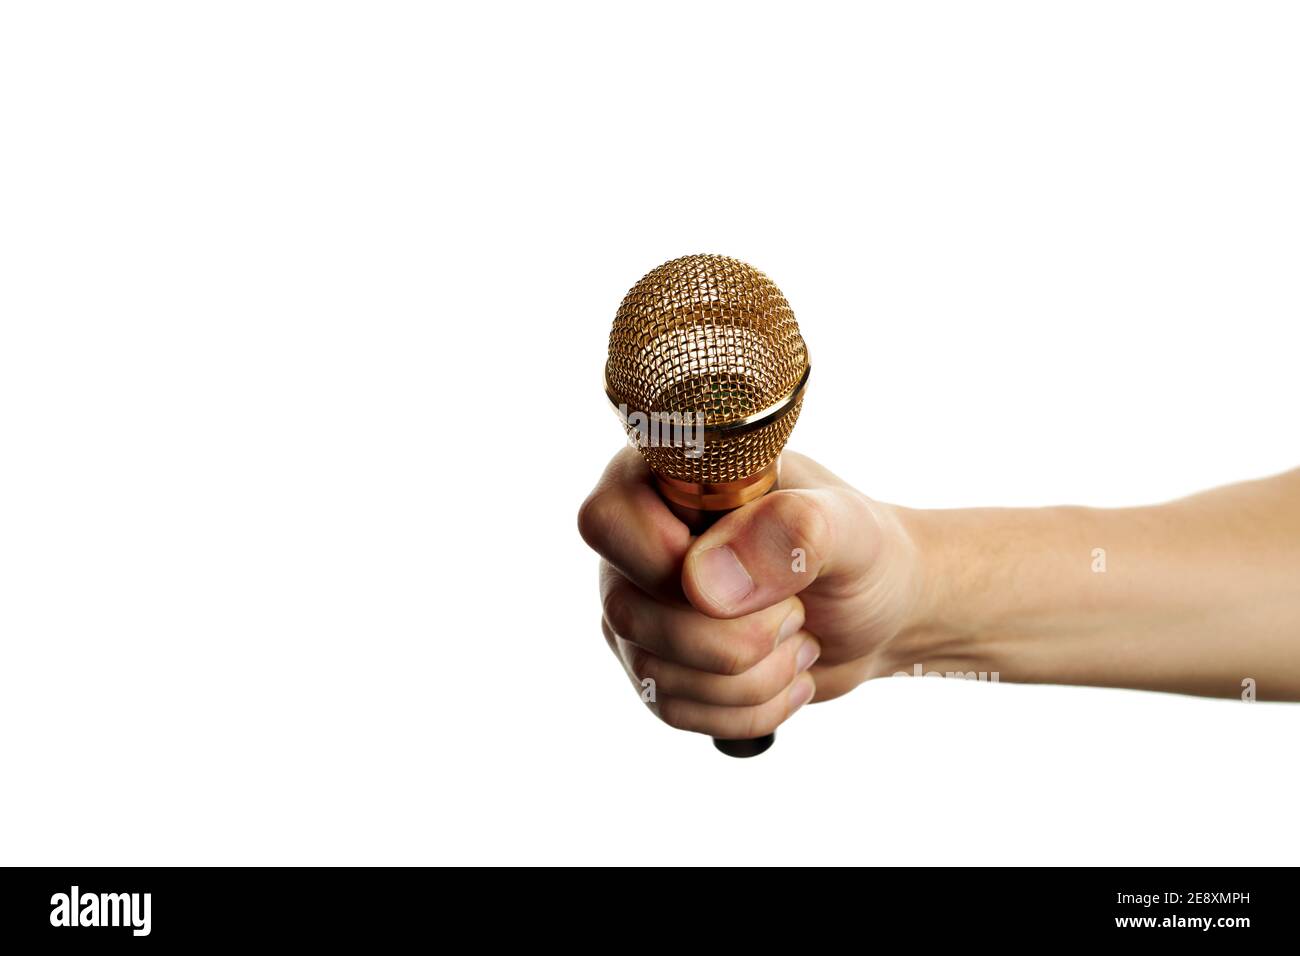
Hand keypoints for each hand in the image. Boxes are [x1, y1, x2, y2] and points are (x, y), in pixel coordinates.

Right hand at [577, 447, 930, 738]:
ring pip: (653, 671)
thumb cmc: (862, 550)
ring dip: (749, 676)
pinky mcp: (658, 668)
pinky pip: (673, 710)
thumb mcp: (849, 527)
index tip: (746, 576)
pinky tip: (787, 675)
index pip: (607, 519)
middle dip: (731, 634)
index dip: (665, 561)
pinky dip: (748, 708)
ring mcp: (640, 610)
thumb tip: (703, 583)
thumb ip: (791, 530)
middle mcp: (637, 545)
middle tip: (796, 610)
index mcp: (666, 480)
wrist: (880, 612)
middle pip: (628, 611)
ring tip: (799, 640)